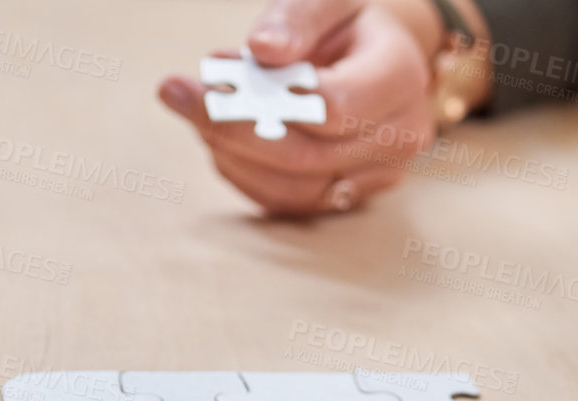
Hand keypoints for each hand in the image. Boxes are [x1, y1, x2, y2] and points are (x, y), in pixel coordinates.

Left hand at [159, 0, 459, 214]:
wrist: (383, 57)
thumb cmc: (349, 24)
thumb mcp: (329, 1)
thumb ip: (296, 19)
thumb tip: (262, 49)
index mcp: (399, 75)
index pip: (333, 107)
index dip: (269, 99)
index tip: (213, 75)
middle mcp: (401, 133)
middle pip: (307, 154)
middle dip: (234, 128)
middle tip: (176, 94)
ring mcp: (381, 172)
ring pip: (297, 187)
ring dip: (235, 156)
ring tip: (195, 115)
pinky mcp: (353, 195)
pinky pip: (293, 202)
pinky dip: (248, 176)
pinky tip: (219, 144)